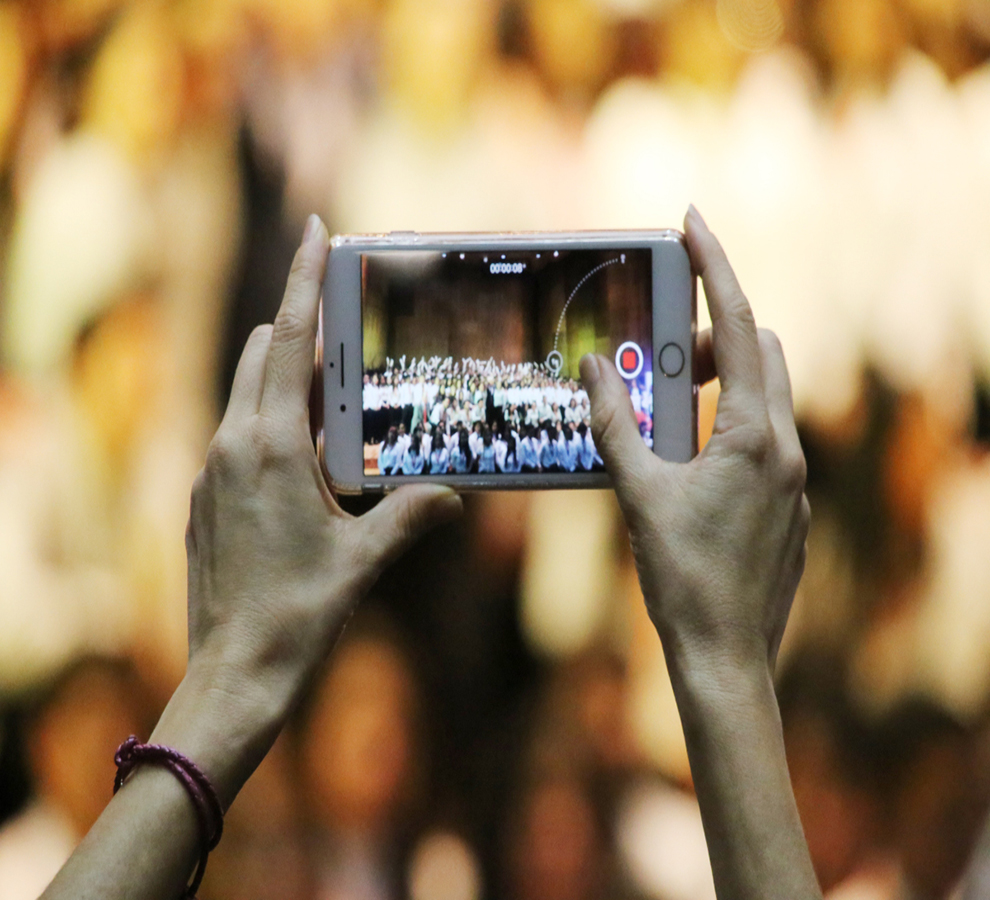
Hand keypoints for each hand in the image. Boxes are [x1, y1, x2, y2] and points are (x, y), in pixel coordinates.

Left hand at [170, 215, 461, 802]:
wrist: (234, 673)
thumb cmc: (298, 614)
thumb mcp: (366, 559)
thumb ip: (413, 514)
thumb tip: (454, 493)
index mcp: (268, 446)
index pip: (287, 341)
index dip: (303, 280)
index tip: (315, 230)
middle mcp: (231, 445)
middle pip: (262, 356)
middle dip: (301, 331)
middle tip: (350, 334)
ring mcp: (211, 472)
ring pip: (248, 396)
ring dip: (289, 382)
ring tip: (340, 400)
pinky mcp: (206, 500)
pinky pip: (241, 437)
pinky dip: (274, 426)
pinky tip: (310, 462)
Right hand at [581, 206, 808, 682]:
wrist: (726, 653)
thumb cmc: (681, 577)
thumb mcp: (638, 494)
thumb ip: (614, 425)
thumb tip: (594, 368)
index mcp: (753, 437)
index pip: (740, 328)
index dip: (717, 267)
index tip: (694, 223)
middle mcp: (785, 448)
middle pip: (762, 353)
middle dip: (714, 332)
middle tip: (661, 344)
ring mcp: (793, 477)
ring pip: (767, 395)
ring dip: (722, 380)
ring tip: (667, 402)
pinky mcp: (788, 501)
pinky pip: (764, 436)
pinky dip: (729, 422)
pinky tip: (687, 457)